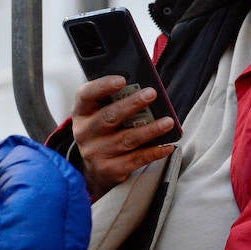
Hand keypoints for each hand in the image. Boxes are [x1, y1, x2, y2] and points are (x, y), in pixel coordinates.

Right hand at [71, 75, 176, 197]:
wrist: (95, 170)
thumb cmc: (105, 132)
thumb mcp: (100, 115)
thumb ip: (115, 101)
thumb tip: (145, 89)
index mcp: (82, 113)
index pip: (86, 96)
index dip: (102, 86)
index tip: (122, 79)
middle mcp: (85, 133)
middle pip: (109, 117)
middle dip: (132, 104)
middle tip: (151, 94)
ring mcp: (96, 153)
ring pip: (127, 139)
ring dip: (150, 129)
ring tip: (168, 121)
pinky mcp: (110, 169)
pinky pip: (136, 159)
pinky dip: (154, 152)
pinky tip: (167, 146)